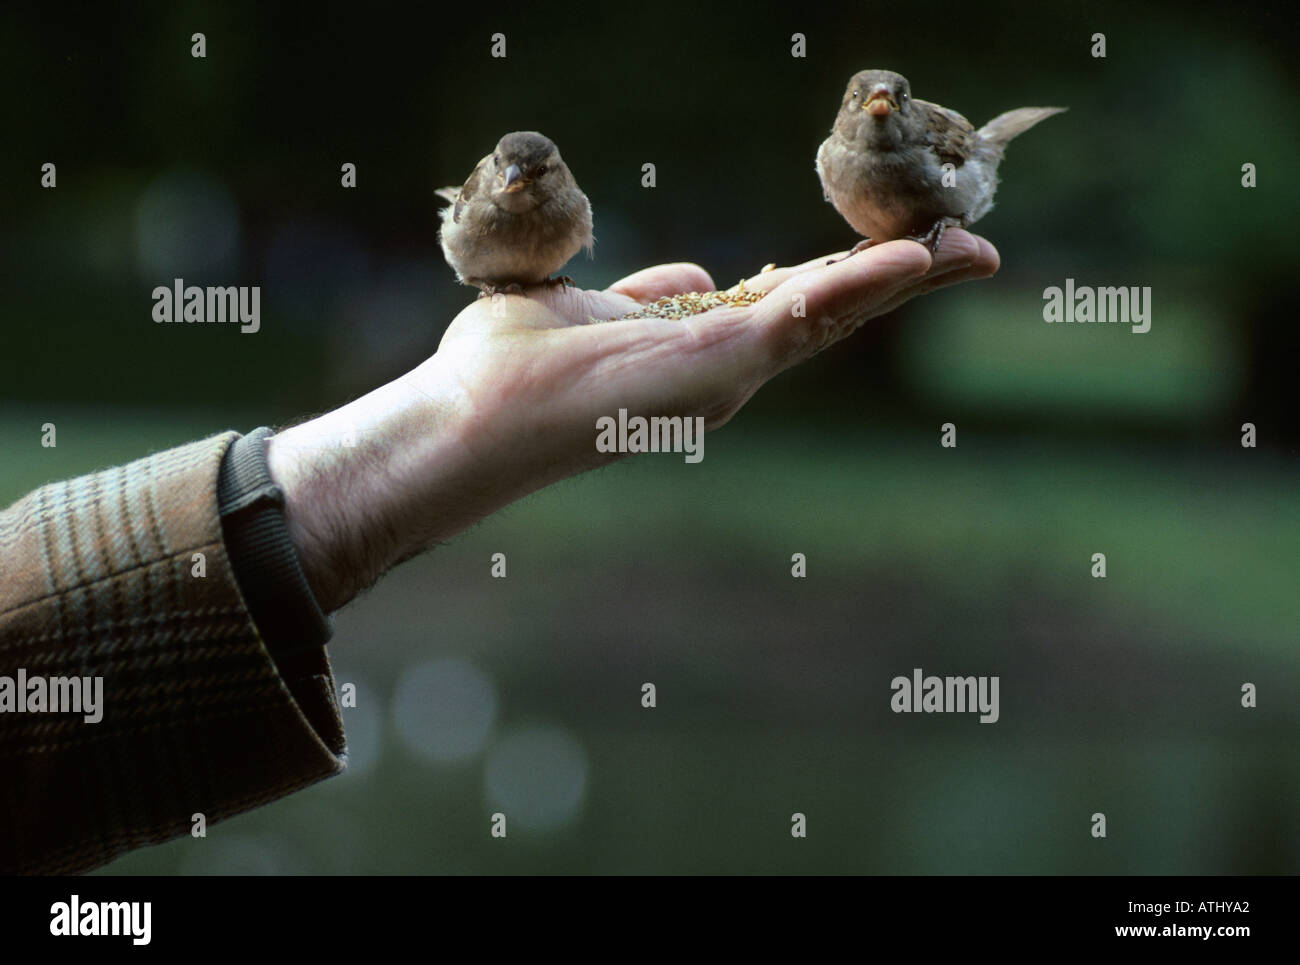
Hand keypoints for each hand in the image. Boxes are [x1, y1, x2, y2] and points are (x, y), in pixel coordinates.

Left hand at [268, 232, 998, 610]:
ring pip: (836, 312)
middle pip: (834, 312)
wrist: (470, 417)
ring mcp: (728, 373)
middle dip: (904, 280)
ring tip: (971, 247)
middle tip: (973, 249)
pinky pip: (807, 313)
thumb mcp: (591, 311)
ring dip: (907, 278)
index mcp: (699, 353)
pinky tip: (918, 258)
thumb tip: (693, 277)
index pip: (793, 304)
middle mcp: (726, 372)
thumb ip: (648, 297)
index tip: (903, 249)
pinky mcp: (719, 363)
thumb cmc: (512, 372)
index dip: (850, 275)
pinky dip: (866, 284)